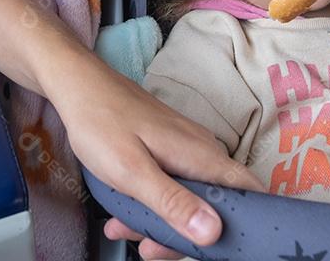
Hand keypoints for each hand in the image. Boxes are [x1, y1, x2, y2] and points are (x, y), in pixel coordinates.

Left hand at [44, 47, 267, 258]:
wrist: (79, 86)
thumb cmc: (101, 122)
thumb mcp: (132, 171)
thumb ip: (173, 202)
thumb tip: (212, 232)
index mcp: (202, 156)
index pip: (251, 193)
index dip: (248, 225)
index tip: (222, 249)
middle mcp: (202, 151)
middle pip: (216, 205)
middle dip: (185, 233)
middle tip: (152, 249)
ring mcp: (185, 149)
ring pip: (189, 198)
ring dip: (160, 222)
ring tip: (124, 229)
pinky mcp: (168, 150)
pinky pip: (170, 185)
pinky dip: (150, 204)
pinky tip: (122, 215)